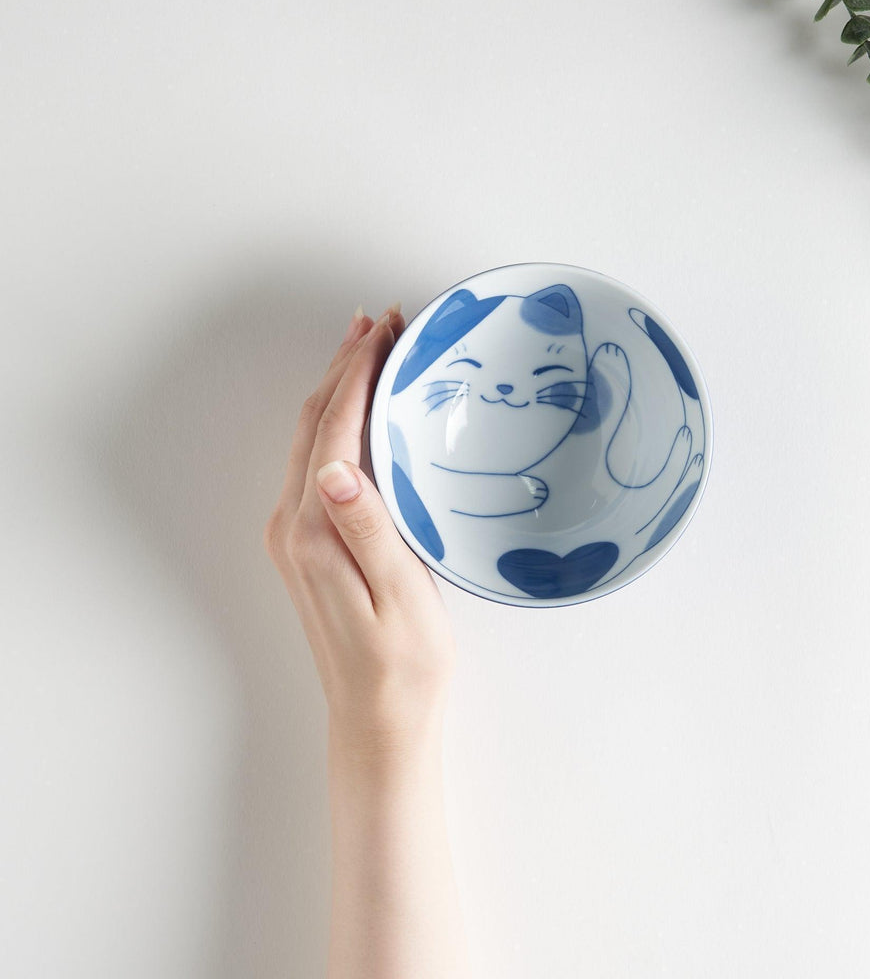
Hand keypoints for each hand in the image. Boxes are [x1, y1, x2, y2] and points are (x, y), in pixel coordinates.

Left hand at [263, 304, 455, 761]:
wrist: (376, 721)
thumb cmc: (402, 665)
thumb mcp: (400, 598)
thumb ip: (367, 528)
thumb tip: (336, 464)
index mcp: (315, 532)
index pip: (334, 429)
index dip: (358, 373)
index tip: (386, 329)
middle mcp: (294, 526)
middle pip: (314, 423)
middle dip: (346, 365)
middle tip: (384, 322)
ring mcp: (295, 535)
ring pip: (312, 438)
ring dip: (339, 388)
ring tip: (371, 348)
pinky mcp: (307, 545)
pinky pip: (317, 462)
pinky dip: (338, 422)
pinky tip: (361, 412)